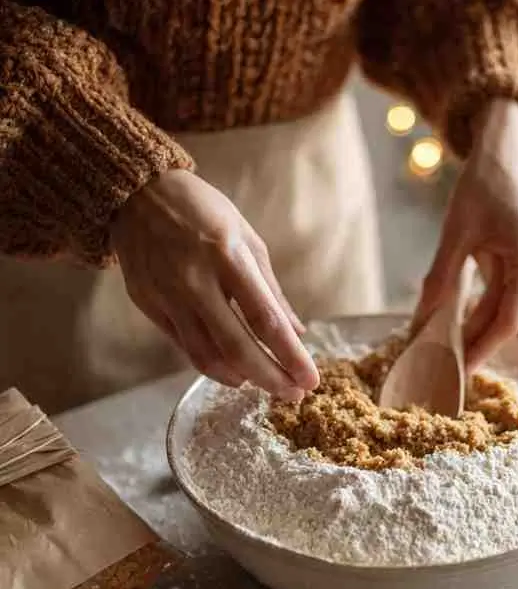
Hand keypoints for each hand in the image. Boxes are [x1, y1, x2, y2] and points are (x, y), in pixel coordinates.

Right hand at [111, 170, 318, 400]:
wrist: (135, 192)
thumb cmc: (203, 213)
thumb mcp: (247, 240)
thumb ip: (272, 291)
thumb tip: (298, 334)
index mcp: (227, 256)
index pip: (265, 320)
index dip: (290, 357)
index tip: (310, 381)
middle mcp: (194, 280)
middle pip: (237, 347)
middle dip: (270, 378)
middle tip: (293, 395)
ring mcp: (167, 295)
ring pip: (207, 356)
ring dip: (240, 378)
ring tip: (263, 384)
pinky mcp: (147, 304)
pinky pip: (184, 346)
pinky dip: (212, 365)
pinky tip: (233, 371)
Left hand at [414, 100, 517, 368]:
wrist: (506, 148)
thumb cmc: (484, 182)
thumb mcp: (457, 231)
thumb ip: (441, 277)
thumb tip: (420, 321)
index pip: (508, 320)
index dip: (482, 349)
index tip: (458, 372)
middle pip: (505, 320)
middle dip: (473, 346)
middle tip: (442, 372)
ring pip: (502, 310)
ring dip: (474, 331)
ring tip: (443, 356)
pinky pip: (501, 296)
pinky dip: (477, 312)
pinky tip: (454, 328)